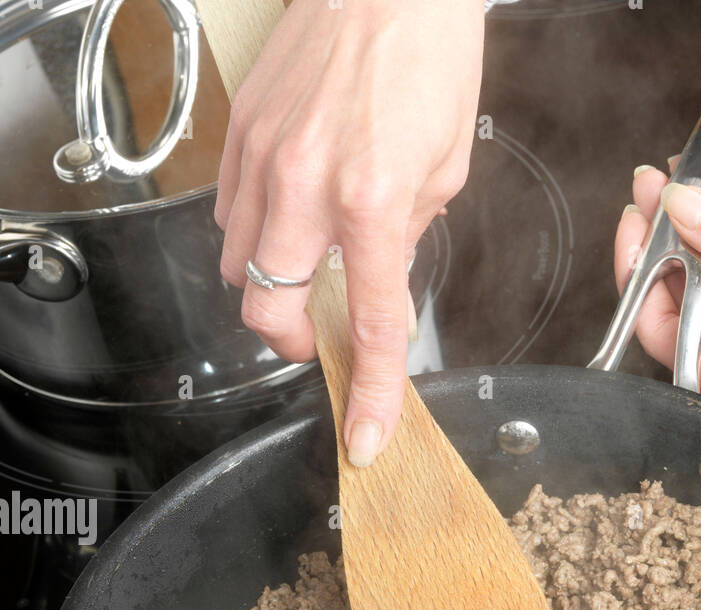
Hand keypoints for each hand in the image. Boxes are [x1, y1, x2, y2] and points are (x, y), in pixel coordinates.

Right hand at [215, 0, 484, 464]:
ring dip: (272, 286)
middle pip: (266, 311)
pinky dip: (255, 233)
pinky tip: (289, 217)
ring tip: (309, 264)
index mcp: (374, 201)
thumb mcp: (447, 166)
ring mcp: (264, 158)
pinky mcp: (241, 134)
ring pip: (238, 267)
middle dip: (292, 342)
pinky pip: (229, 213)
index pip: (369, 324)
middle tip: (322, 335)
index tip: (368, 436)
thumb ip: (408, 235)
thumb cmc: (427, 56)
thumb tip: (379, 276)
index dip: (371, 392)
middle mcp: (306, 184)